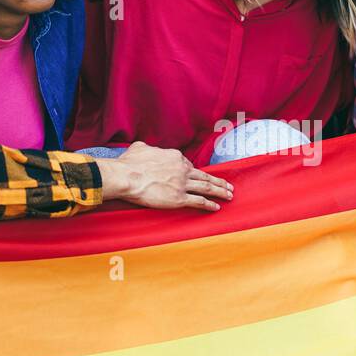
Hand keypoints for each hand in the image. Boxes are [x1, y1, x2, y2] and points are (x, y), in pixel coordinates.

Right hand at [97, 142, 233, 210]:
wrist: (126, 177)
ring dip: (220, 192)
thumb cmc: (129, 163)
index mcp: (175, 157)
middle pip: (205, 176)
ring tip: (229, 195)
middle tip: (229, 186)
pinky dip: (209, 204)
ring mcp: (182, 184)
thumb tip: (145, 148)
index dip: (194, 172)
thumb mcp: (139, 148)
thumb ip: (147, 148)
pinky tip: (217, 207)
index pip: (188, 165)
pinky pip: (199, 201)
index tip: (199, 177)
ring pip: (207, 187)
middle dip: (218, 181)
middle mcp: (182, 169)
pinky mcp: (179, 198)